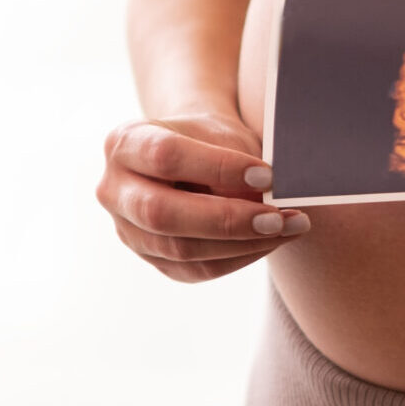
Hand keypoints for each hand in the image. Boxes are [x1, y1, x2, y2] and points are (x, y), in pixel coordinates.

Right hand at [97, 110, 311, 281]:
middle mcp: (114, 189)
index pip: (165, 156)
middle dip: (226, 220)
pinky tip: (272, 241)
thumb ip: (236, 162)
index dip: (217, 168)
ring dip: (242, 244)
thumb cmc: (210, 138)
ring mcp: (128, 230)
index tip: (267, 176)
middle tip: (278, 217)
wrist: (193, 154)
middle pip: (161, 213)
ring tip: (290, 227)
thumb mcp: (221, 134)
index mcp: (125, 143)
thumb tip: (266, 200)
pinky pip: (195, 270)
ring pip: (180, 250)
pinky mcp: (152, 259)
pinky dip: (239, 258)